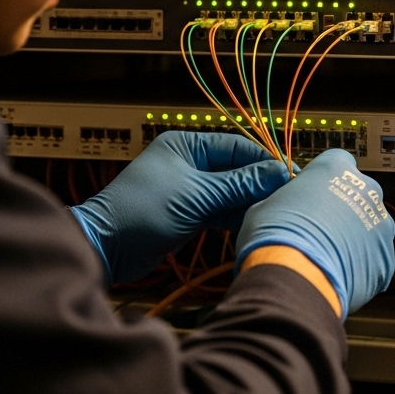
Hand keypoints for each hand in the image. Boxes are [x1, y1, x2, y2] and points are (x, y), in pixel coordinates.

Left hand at [71, 131, 288, 283]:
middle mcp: (188, 164)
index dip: (264, 161)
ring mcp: (188, 190)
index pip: (237, 147)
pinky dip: (234, 217)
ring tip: (272, 212)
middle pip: (235, 170)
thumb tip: (279, 171)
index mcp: (187, 146)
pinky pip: (219, 211)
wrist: (106, 247)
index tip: (288, 176)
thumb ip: (240, 184)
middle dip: (258, 184)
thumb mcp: (197, 195)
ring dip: (248, 202)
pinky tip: (252, 223)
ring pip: (229, 192)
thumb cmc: (142, 211)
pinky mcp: (187, 214)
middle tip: (285, 198)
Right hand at [236, 149, 394, 318]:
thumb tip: (286, 205)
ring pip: (368, 227)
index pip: (337, 163)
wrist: (294, 278)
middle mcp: (365, 189)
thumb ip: (287, 198)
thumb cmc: (275, 236)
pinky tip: (337, 274)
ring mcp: (381, 224)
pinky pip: (373, 258)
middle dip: (342, 209)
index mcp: (336, 167)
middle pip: (358, 194)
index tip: (312, 196)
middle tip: (319, 229)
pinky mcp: (386, 257)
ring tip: (327, 256)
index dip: (323, 181)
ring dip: (353, 237)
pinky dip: (360, 265)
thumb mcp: (265, 204)